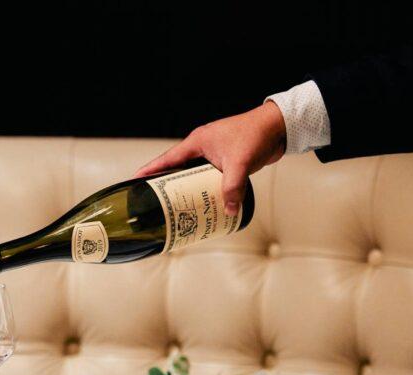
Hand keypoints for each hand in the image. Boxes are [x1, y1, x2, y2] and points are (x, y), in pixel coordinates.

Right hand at [135, 101, 287, 214]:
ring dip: (187, 188)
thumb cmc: (256, 134)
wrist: (278, 127)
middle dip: (165, 184)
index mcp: (197, 142)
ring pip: (193, 174)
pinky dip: (205, 188)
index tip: (134, 181)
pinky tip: (205, 200)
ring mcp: (213, 154)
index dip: (150, 170)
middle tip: (154, 200)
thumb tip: (228, 209)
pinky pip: (208, 177)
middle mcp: (202, 147)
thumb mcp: (239, 163)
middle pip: (177, 168)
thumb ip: (232, 187)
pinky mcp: (225, 160)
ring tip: (177, 205)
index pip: (167, 159)